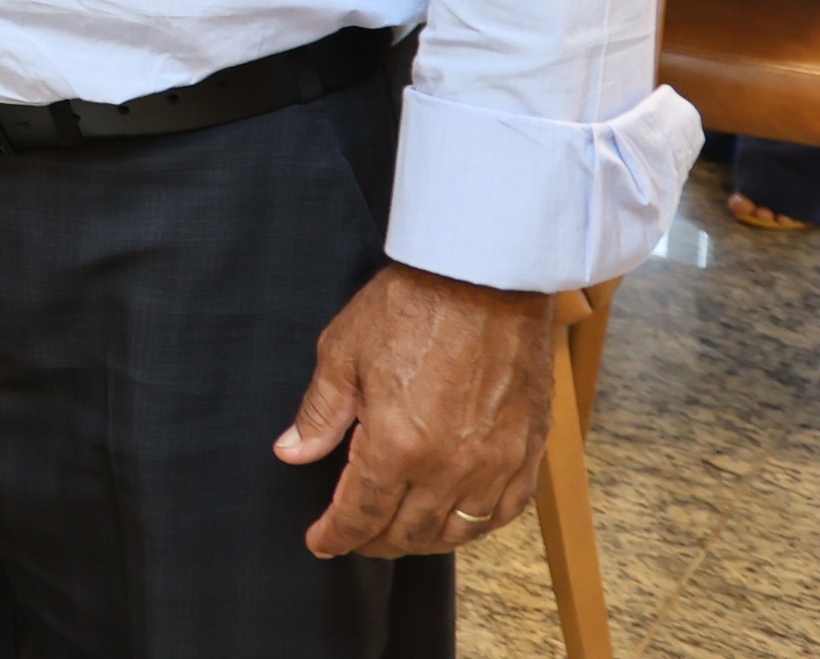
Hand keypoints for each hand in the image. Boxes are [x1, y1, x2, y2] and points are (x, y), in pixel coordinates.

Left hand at [275, 261, 552, 557]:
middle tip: (355, 538)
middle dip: (374, 542)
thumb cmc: (411, 306)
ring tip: (399, 533)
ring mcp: (495, 464)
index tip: (321, 543)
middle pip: (408, 533)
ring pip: (457, 532)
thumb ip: (319, 413)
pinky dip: (476, 525)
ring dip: (423, 541)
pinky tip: (457, 518)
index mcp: (398, 446)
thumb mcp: (343, 352)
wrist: (484, 277)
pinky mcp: (527, 451)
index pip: (361, 515)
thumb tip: (291, 453)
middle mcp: (450, 467)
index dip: (336, 535)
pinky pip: (504, 512)